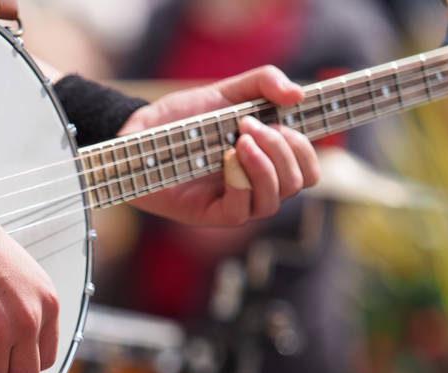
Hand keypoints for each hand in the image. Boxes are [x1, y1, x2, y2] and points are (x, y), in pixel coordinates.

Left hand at [119, 66, 320, 225]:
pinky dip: (242, 183)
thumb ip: (263, 82)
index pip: (307, 169)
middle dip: (282, 150)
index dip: (305, 149)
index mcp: (266, 160)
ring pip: (273, 199)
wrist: (139, 131)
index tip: (284, 122)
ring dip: (265, 165)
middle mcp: (254, 184)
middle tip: (250, 125)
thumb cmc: (182, 117)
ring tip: (240, 139)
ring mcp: (234, 202)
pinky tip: (228, 159)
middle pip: (297, 183)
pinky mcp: (209, 214)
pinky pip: (240, 210)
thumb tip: (298, 93)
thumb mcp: (225, 91)